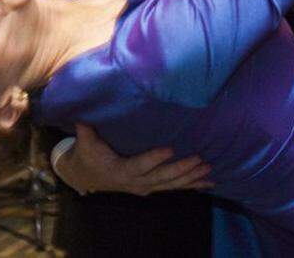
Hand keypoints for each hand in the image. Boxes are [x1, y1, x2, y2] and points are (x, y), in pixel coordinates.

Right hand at [57, 125, 212, 195]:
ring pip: (170, 185)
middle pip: (161, 177)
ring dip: (190, 178)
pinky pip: (173, 188)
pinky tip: (209, 183)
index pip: (140, 165)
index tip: (171, 149)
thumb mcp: (85, 141)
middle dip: (182, 169)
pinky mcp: (150, 187)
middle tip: (200, 159)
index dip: (154, 158)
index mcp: (119, 170)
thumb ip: (87, 127)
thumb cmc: (87, 154)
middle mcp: (134, 182)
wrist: (84, 178)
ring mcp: (144, 187)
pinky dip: (191, 185)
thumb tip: (87, 106)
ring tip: (208, 169)